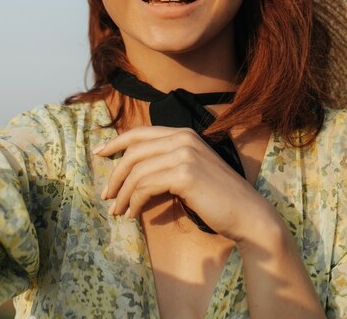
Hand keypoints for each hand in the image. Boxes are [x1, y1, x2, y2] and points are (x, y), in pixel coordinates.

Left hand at [94, 126, 275, 241]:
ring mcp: (184, 154)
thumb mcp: (190, 172)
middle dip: (115, 175)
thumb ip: (167, 164)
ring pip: (137, 171)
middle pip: (133, 151)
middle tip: (107, 196)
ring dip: (123, 194)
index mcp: (184, 134)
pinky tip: (134, 214)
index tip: (99, 154)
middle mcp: (183, 138)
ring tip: (118, 211)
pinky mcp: (184, 174)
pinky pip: (146, 186)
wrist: (247, 214)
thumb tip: (132, 173)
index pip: (140, 133)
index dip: (116, 142)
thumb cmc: (218, 198)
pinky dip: (135, 202)